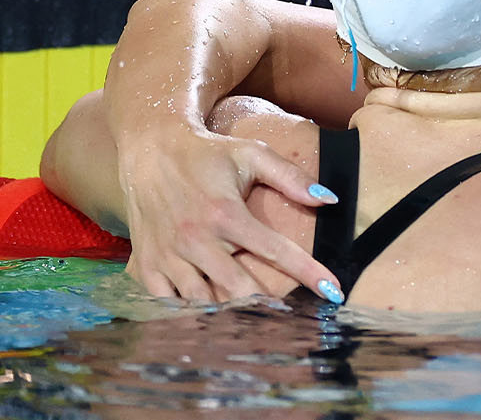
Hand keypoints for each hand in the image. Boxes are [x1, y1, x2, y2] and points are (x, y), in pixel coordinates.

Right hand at [118, 124, 340, 302]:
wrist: (150, 150)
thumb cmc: (208, 154)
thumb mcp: (252, 154)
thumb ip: (291, 176)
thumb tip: (329, 199)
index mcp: (225, 213)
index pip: (276, 251)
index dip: (308, 274)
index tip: (333, 293)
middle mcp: (195, 239)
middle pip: (238, 288)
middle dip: (267, 308)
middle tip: (293, 321)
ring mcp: (168, 255)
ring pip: (202, 302)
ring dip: (228, 318)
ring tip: (256, 329)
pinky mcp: (147, 265)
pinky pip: (167, 304)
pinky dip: (187, 317)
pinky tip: (209, 324)